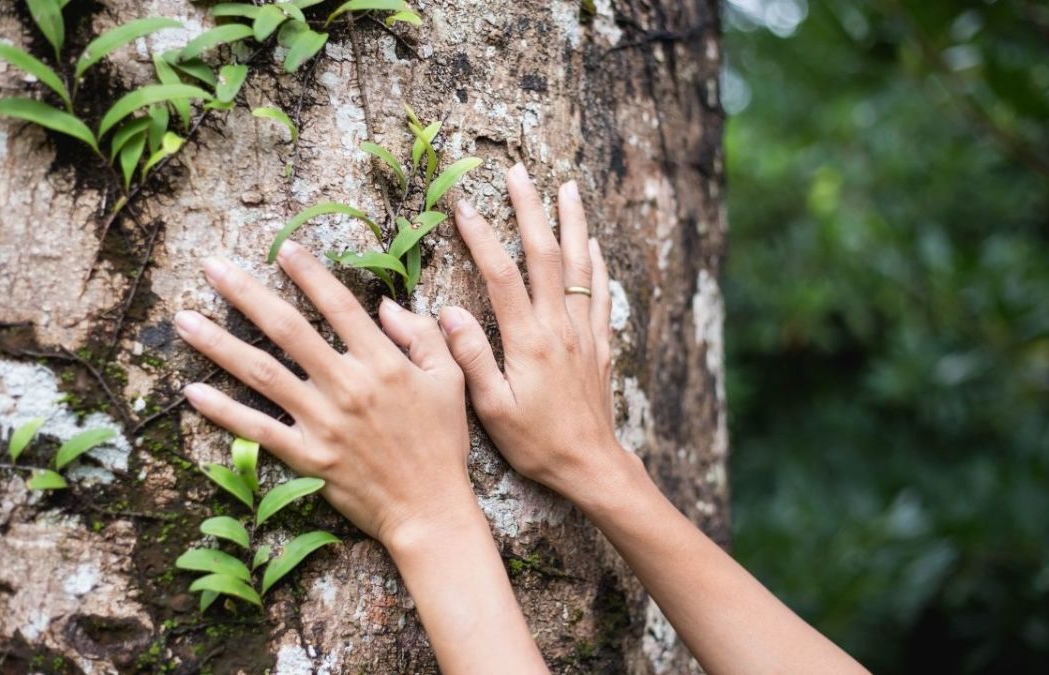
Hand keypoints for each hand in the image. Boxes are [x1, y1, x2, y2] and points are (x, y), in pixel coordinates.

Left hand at [174, 241, 475, 549]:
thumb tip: (387, 306)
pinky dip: (223, 411)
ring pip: (261, 373)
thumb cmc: (442, 443)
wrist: (430, 509)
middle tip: (211, 267)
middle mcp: (347, 386)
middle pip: (286, 329)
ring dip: (218, 343)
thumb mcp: (450, 381)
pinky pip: (257, 429)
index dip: (309, 273)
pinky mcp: (307, 457)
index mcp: (382, 363)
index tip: (283, 249)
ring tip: (184, 320)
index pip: (338, 305)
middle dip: (245, 293)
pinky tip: (192, 391)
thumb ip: (423, 336)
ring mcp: (322, 422)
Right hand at [438, 163, 632, 502]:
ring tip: (568, 188)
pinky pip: (598, 294)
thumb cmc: (536, 443)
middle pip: (544, 256)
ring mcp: (583, 333)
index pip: (502, 275)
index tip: (463, 206)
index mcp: (528, 341)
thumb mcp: (493, 410)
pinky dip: (595, 265)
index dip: (482, 237)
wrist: (591, 465)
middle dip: (531, 210)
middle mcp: (559, 328)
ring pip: (577, 266)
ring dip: (572, 224)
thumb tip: (449, 311)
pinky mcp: (599, 345)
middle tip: (519, 173)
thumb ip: (471, 359)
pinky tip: (592, 246)